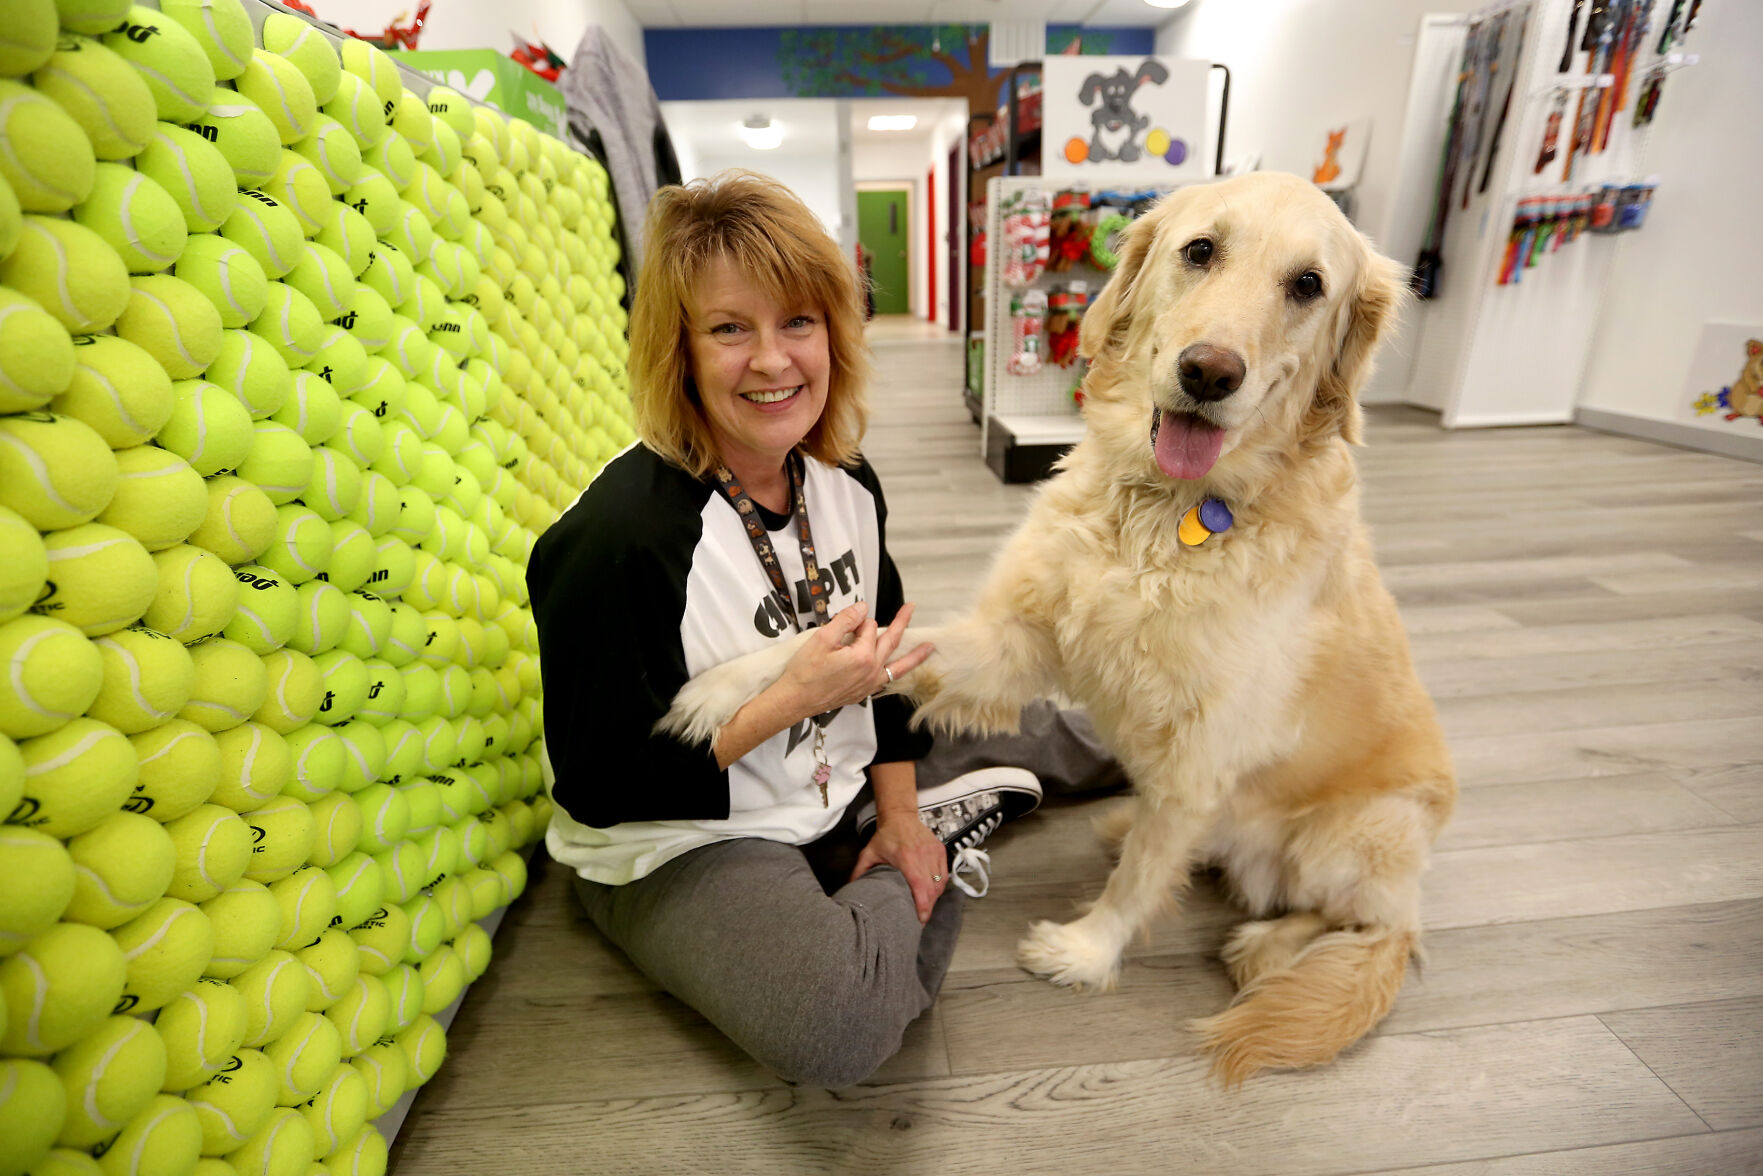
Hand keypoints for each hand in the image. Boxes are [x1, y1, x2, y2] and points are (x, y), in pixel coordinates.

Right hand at [779, 601, 933, 718]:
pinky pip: (888, 680)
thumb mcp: (821, 639)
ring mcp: (870, 684)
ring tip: (930, 647)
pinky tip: (903, 669)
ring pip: (899, 666)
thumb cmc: (805, 671)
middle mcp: (871, 671)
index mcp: (863, 656)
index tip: (844, 623)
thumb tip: (863, 608)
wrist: (795, 700)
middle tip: (911, 608)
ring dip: (915, 655)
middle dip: (902, 623)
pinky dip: (899, 672)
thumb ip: (845, 620)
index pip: (868, 628)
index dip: (856, 621)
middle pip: (891, 642)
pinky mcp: (864, 693)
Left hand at [850, 811, 947, 922]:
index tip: (921, 919)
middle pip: (932, 889)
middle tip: (921, 918)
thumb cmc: (886, 835)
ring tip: (925, 907)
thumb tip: (852, 889)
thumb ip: (860, 871)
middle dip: (928, 907)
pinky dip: (940, 886)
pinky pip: (944, 874)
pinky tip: (932, 892)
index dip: (923, 905)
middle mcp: (923, 856)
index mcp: (906, 858)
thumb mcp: (869, 853)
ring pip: (940, 883)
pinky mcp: (940, 851)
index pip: (920, 886)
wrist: (900, 816)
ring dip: (934, 898)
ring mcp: (934, 853)